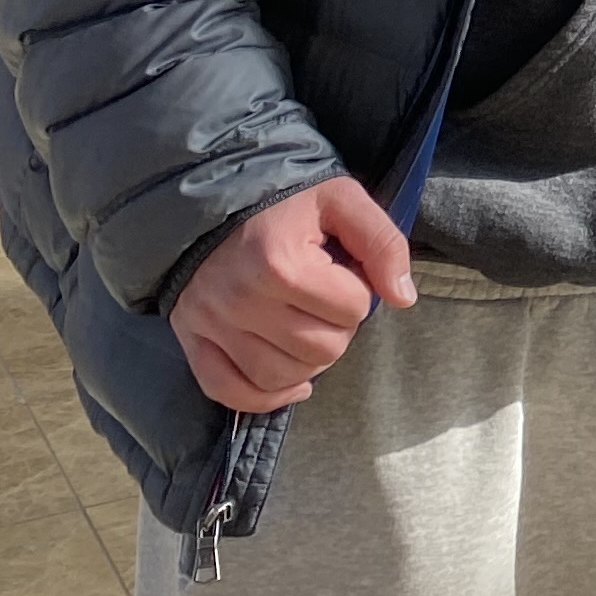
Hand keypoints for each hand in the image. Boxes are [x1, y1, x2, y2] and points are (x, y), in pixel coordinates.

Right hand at [168, 177, 416, 411]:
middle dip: (338, 327)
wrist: (211, 198)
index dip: (359, 290)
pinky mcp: (191, 339)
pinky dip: (265, 397)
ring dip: (308, 361)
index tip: (341, 271)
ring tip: (307, 326)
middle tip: (325, 300)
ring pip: (281, 376)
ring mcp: (213, 324)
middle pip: (322, 349)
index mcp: (280, 262)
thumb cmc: (283, 201)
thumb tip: (404, 298)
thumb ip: (382, 242)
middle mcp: (241, 299)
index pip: (353, 308)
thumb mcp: (341, 200)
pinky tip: (292, 382)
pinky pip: (229, 392)